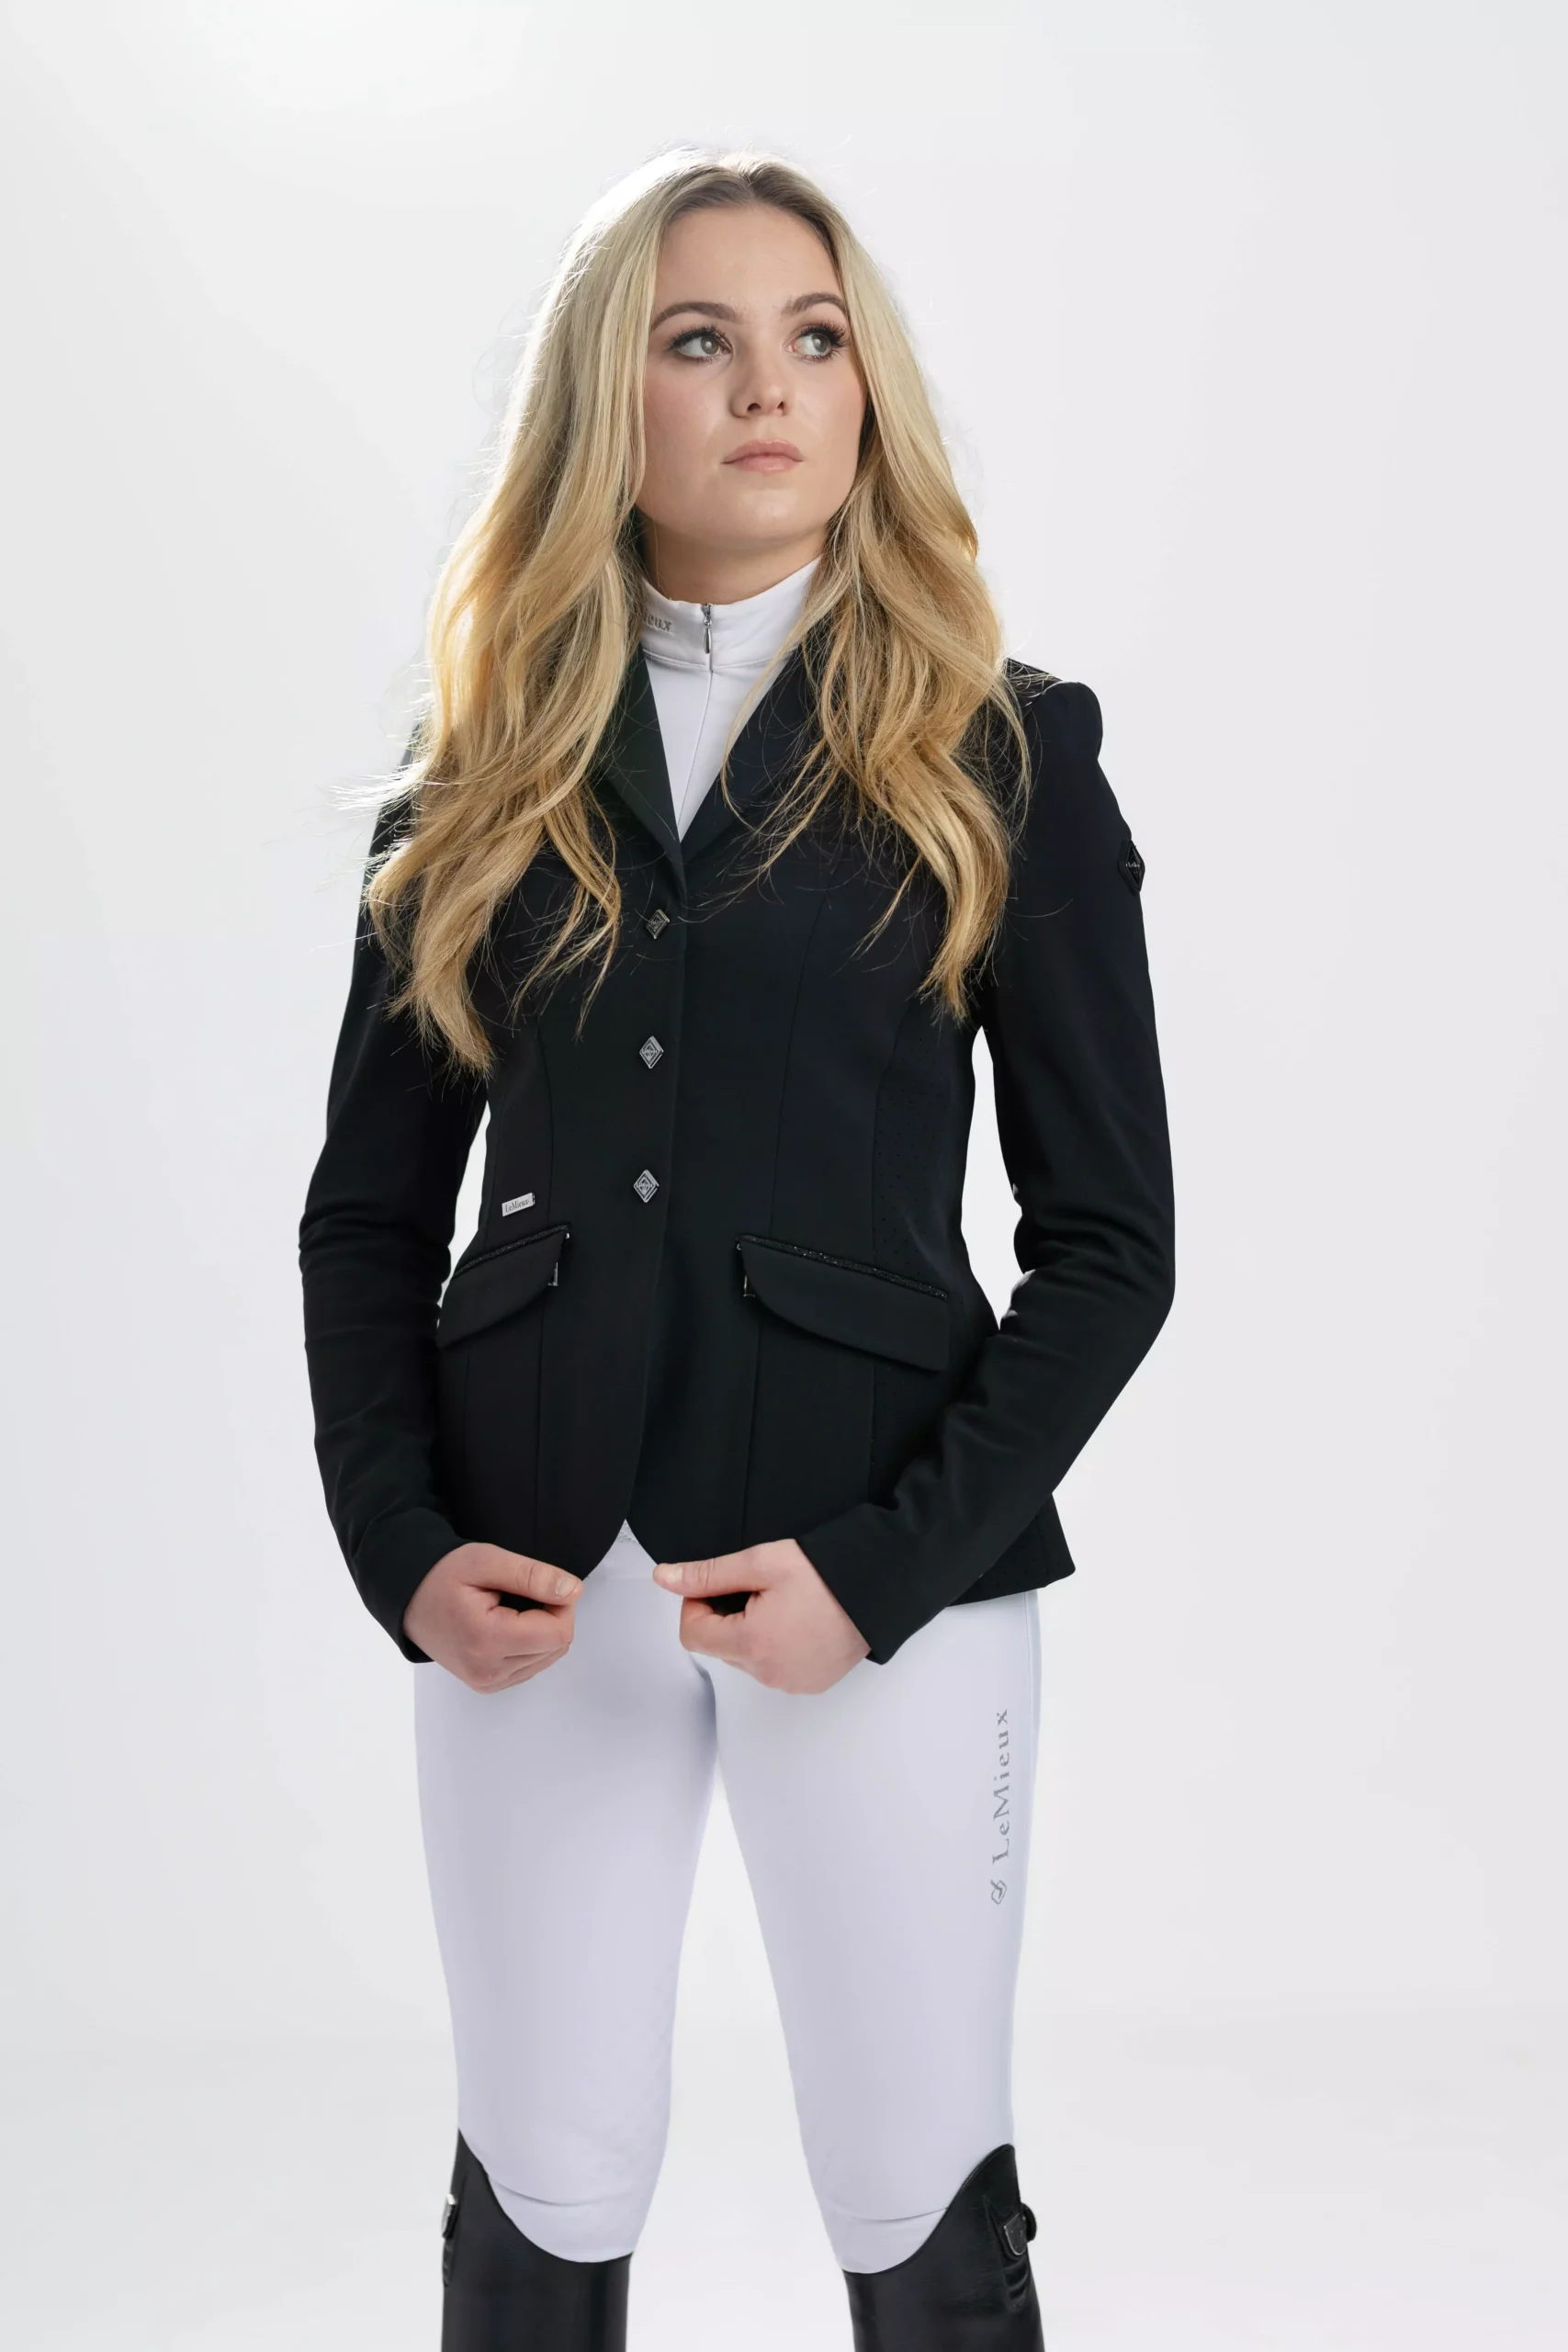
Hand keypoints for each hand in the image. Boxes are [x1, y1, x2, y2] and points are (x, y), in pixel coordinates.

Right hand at [404, 1542, 581, 1692]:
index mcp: (487, 1640)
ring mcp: (486, 1682)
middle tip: (522, 1593)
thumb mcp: (487, 1561)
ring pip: (547, 1658)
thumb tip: (572, 1591)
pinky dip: (529, 1644)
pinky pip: (530, 1667)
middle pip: (556, 1647)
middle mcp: (487, 1671)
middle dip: (551, 1616)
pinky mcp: (487, 1685)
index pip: (559, 1633)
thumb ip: (532, 1576)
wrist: (409, 1598)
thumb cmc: (442, 1576)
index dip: (561, 1604)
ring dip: (541, 1631)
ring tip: (510, 1608)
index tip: (541, 1585)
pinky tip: (507, 1625)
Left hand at [652, 1539, 870, 1692]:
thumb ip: (708, 1574)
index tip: (717, 1585)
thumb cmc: (829, 1574)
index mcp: (752, 1644)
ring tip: (782, 1603)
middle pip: (719, 1647)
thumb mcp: (761, 1562)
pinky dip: (775, 1646)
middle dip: (726, 1616)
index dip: (696, 1605)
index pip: (693, 1635)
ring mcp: (791, 1683)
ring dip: (750, 1632)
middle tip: (756, 1588)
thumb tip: (666, 1578)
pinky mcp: (809, 1684)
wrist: (881, 1588)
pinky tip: (797, 1621)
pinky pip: (773, 1669)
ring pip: (746, 1659)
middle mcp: (769, 1673)